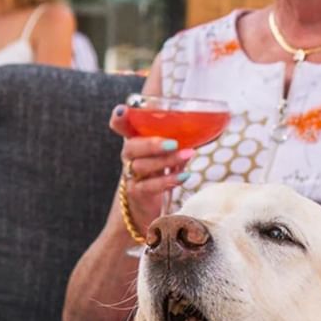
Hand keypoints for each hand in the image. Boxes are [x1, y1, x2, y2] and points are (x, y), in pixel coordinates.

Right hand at [109, 105, 194, 228]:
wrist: (144, 209)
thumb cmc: (157, 174)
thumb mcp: (167, 153)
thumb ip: (177, 140)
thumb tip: (201, 125)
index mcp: (135, 141)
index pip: (121, 125)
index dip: (119, 118)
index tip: (122, 111)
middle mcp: (129, 156)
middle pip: (131, 146)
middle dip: (151, 143)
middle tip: (173, 143)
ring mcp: (131, 176)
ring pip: (142, 166)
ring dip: (167, 160)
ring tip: (189, 155)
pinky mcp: (137, 194)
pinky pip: (149, 186)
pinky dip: (168, 180)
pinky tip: (184, 176)